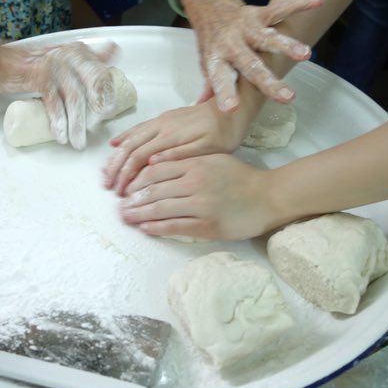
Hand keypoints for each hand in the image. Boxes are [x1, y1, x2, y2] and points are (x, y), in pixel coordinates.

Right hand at [0, 41, 116, 148]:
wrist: (2, 62)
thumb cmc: (35, 63)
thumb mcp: (66, 56)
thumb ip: (90, 57)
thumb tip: (114, 51)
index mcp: (79, 52)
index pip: (102, 73)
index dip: (108, 94)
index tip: (109, 111)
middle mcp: (70, 56)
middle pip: (93, 84)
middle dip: (97, 110)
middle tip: (96, 128)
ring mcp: (55, 66)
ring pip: (74, 99)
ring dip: (77, 124)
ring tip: (78, 142)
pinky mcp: (40, 78)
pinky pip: (54, 104)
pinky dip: (58, 123)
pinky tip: (61, 136)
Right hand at [103, 98, 253, 194]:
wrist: (231, 110)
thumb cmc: (224, 133)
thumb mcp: (209, 149)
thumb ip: (180, 155)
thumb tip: (153, 161)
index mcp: (171, 136)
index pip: (140, 157)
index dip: (127, 175)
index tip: (121, 191)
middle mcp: (162, 126)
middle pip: (130, 147)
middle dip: (117, 167)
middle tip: (108, 186)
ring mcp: (161, 121)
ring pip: (131, 137)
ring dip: (117, 155)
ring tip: (107, 170)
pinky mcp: (164, 118)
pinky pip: (139, 128)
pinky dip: (125, 137)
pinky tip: (115, 144)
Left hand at [118, 154, 277, 240]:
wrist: (267, 196)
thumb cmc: (240, 177)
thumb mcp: (213, 160)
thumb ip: (186, 161)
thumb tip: (155, 162)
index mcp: (195, 164)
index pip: (155, 171)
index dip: (136, 181)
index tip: (126, 188)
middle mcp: (195, 183)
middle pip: (153, 191)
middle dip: (132, 200)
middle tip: (119, 207)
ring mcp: (200, 206)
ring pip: (161, 209)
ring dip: (139, 215)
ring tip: (126, 218)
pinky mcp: (207, 226)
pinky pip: (175, 227)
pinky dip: (157, 228)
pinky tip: (146, 228)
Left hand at [189, 0, 321, 111]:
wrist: (206, 3)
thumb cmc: (210, 39)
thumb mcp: (206, 63)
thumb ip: (210, 85)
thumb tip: (202, 106)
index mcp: (216, 59)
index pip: (219, 80)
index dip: (224, 93)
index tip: (231, 108)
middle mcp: (231, 43)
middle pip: (251, 65)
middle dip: (269, 81)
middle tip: (288, 97)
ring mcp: (245, 27)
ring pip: (268, 38)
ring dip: (287, 45)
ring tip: (305, 55)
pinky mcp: (257, 13)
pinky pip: (280, 9)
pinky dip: (299, 5)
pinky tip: (317, 1)